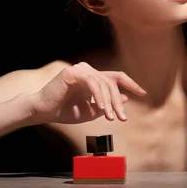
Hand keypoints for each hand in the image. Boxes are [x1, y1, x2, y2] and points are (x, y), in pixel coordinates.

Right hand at [31, 62, 146, 123]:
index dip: (131, 83)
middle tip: (122, 117)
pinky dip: (98, 95)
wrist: (43, 112)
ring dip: (109, 102)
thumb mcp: (91, 111)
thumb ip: (107, 105)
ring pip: (103, 83)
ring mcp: (80, 69)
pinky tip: (101, 107)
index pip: (116, 77)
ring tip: (110, 117)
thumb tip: (126, 98)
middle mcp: (88, 70)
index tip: (143, 93)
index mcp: (93, 77)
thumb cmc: (65, 111)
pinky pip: (91, 82)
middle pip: (111, 82)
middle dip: (118, 102)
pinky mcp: (72, 72)